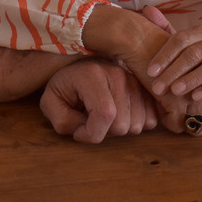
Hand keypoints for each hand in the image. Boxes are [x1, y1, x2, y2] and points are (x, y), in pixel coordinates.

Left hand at [40, 59, 158, 143]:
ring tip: (104, 115)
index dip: (91, 133)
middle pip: (122, 125)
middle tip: (90, 120)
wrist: (79, 68)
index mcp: (92, 75)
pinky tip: (120, 114)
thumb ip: (62, 120)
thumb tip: (86, 132)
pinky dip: (135, 124)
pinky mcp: (145, 89)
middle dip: (103, 132)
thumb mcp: (50, 103)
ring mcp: (135, 81)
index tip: (78, 132)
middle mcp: (118, 74)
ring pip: (137, 125)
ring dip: (119, 129)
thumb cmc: (64, 87)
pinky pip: (150, 120)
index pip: (105, 114)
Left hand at [139, 7, 201, 127]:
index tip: (150, 72)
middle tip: (158, 88)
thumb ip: (166, 30)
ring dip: (192, 78)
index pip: (181, 39)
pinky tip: (196, 97)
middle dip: (174, 71)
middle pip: (194, 53)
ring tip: (176, 91)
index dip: (164, 55)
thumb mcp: (186, 48)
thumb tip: (146, 10)